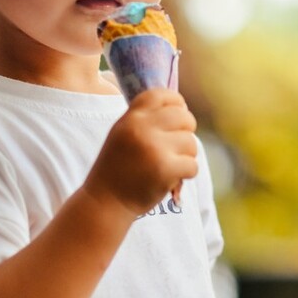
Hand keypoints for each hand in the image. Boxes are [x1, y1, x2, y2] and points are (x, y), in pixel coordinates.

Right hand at [84, 88, 197, 216]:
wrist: (105, 202)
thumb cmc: (117, 168)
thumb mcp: (122, 133)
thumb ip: (145, 119)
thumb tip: (180, 108)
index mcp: (131, 117)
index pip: (161, 95)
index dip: (176, 102)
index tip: (179, 112)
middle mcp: (142, 128)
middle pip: (184, 117)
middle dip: (187, 130)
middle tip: (178, 144)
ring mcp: (155, 148)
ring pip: (191, 142)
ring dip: (186, 155)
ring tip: (170, 164)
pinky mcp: (166, 169)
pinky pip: (193, 165)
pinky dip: (186, 174)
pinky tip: (172, 178)